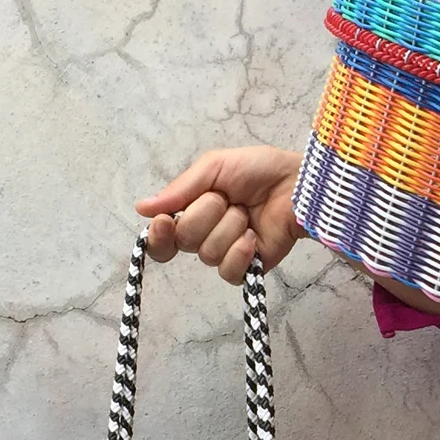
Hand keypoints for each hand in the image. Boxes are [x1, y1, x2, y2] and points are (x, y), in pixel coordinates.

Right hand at [137, 146, 302, 283]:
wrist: (297, 183)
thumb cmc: (258, 170)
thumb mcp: (214, 167)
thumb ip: (180, 189)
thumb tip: (141, 208)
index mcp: (191, 211)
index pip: (161, 238)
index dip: (158, 235)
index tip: (164, 221)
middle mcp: (204, 235)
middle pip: (184, 241)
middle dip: (206, 214)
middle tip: (228, 199)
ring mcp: (226, 253)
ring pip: (207, 254)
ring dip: (229, 227)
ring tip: (248, 213)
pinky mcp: (248, 268)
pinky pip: (228, 272)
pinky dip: (240, 252)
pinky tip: (253, 237)